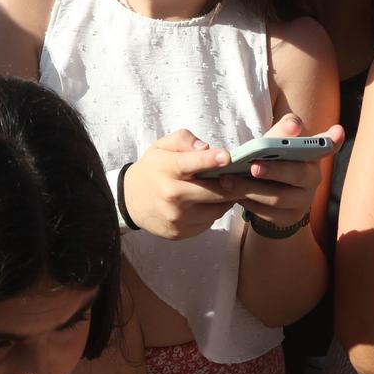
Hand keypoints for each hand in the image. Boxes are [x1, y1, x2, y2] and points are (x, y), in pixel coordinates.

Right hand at [123, 130, 242, 238]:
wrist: (130, 200)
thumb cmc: (153, 168)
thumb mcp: (162, 146)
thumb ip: (184, 140)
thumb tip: (206, 147)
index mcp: (167, 169)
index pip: (190, 163)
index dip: (210, 160)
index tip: (227, 157)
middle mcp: (171, 195)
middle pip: (213, 193)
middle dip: (234, 185)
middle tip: (244, 179)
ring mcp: (176, 217)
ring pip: (216, 210)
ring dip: (224, 200)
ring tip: (223, 190)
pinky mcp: (180, 233)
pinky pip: (208, 222)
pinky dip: (212, 212)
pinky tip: (206, 204)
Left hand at [231, 114, 344, 230]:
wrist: (267, 192)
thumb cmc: (272, 159)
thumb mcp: (274, 143)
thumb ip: (281, 132)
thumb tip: (293, 125)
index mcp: (312, 155)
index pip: (327, 145)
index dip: (332, 140)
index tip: (337, 130)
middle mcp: (313, 178)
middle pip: (297, 174)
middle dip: (275, 170)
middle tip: (253, 166)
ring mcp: (303, 200)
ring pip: (279, 198)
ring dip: (251, 189)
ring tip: (228, 180)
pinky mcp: (289, 218)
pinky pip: (268, 214)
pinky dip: (248, 204)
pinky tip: (232, 195)